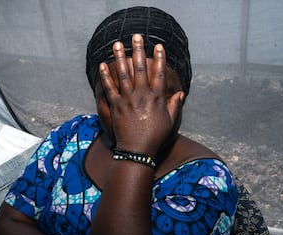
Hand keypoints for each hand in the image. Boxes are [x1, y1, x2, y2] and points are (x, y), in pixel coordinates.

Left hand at [98, 34, 184, 155]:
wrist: (137, 150)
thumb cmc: (155, 137)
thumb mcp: (170, 121)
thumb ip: (174, 105)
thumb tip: (180, 93)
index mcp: (156, 98)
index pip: (158, 73)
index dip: (159, 58)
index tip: (159, 45)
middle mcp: (142, 95)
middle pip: (140, 68)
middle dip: (138, 50)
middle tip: (136, 36)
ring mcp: (127, 100)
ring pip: (123, 74)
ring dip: (119, 57)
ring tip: (117, 44)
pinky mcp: (115, 106)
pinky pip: (109, 88)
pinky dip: (105, 76)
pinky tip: (102, 65)